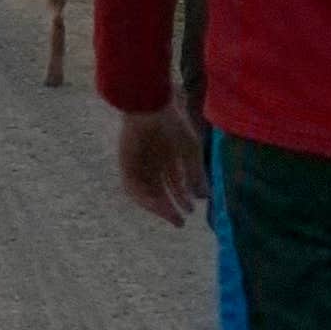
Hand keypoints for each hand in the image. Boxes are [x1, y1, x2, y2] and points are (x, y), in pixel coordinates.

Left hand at [114, 105, 202, 227]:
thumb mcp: (191, 151)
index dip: (182, 198)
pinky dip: (144, 199)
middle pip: (161, 191)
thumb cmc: (173, 124)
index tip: (191, 211)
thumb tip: (204, 197)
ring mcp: (139, 163)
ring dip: (158, 206)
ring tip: (171, 215)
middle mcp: (153, 162)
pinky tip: (156, 206)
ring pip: (147, 192)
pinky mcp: (126, 163)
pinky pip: (133, 187)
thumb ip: (196, 173)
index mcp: (168, 156)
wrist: (150, 107)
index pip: (175, 183)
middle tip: (180, 223)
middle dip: (170, 207)